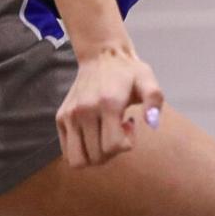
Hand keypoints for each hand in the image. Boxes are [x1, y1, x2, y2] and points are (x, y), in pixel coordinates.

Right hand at [56, 45, 163, 167]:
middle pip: (96, 157)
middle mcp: (84, 112)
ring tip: (104, 134)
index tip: (130, 125)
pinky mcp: (60, 118)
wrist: (101, 55)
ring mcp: (69, 117)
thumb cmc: (128, 71)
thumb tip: (152, 123)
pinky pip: (67, 152)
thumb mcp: (148, 79)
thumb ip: (154, 100)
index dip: (126, 144)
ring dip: (95, 155)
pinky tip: (94, 131)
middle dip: (112, 152)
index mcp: (108, 104)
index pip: (112, 146)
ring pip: (77, 160)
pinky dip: (82, 150)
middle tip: (119, 130)